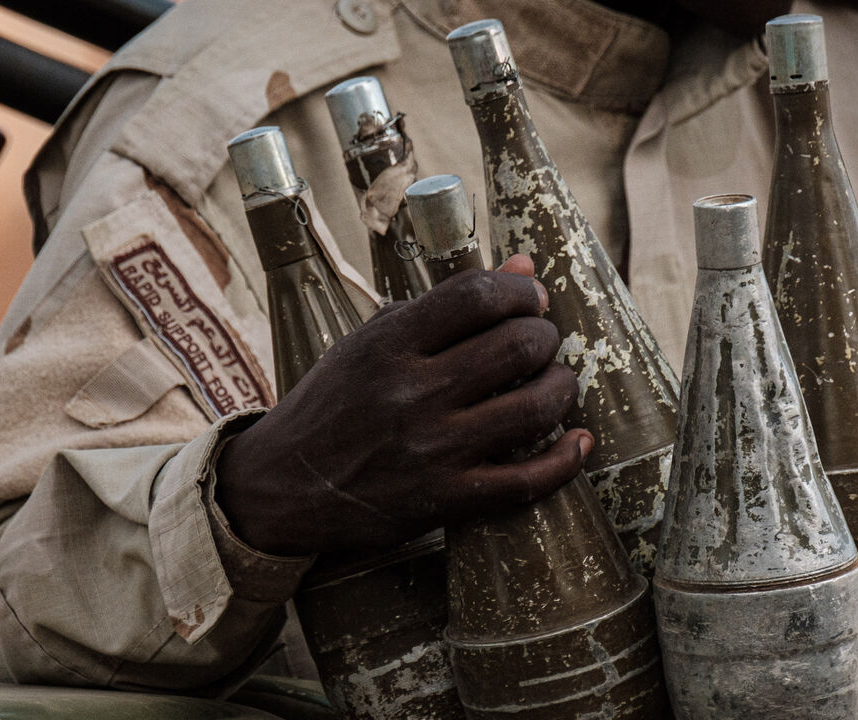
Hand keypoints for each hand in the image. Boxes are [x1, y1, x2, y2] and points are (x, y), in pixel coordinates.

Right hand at [214, 255, 592, 554]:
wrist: (279, 488)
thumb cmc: (332, 405)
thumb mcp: (370, 342)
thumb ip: (444, 307)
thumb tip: (525, 267)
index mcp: (387, 345)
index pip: (477, 296)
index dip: (521, 292)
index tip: (531, 300)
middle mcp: (410, 394)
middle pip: (516, 346)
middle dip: (545, 338)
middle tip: (542, 344)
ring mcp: (429, 450)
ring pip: (532, 408)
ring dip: (561, 389)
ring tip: (556, 383)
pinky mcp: (442, 500)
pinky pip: (525, 481)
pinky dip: (565, 461)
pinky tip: (578, 442)